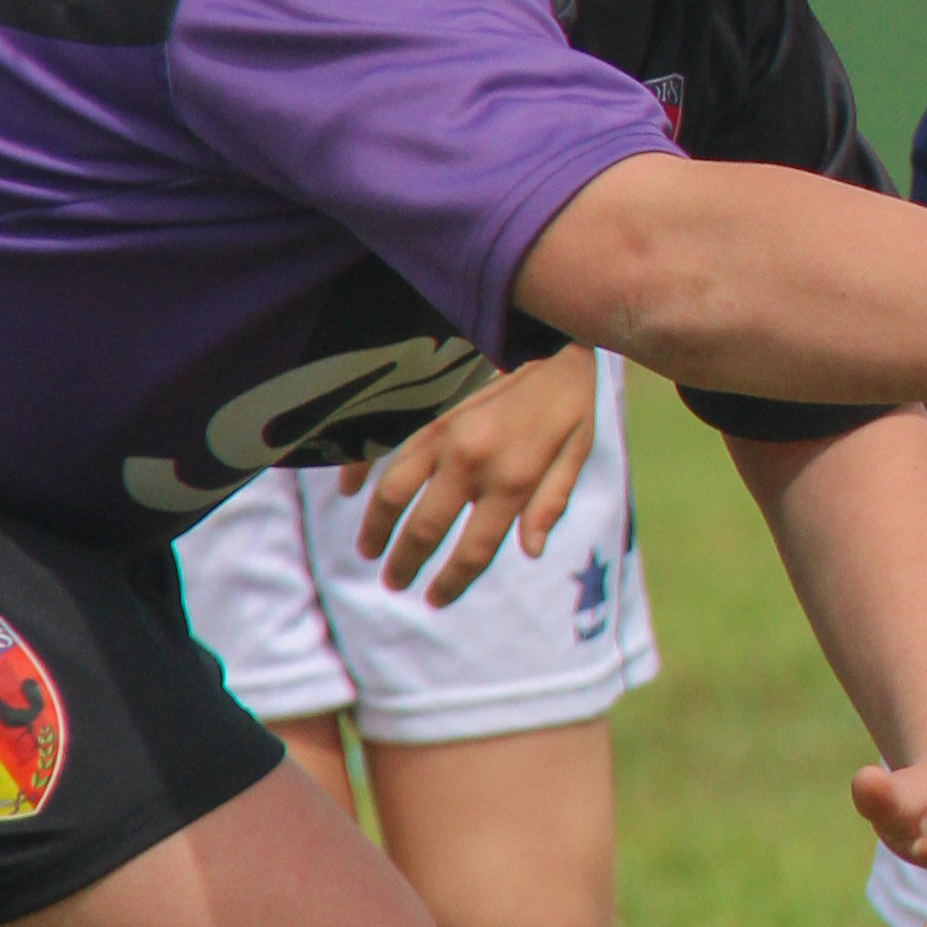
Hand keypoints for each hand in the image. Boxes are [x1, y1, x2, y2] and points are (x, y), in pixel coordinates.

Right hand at [337, 346, 604, 598]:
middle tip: (393, 582)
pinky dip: (358, 469)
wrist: (550, 326)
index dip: (451, 582)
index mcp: (514, 479)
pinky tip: (348, 491)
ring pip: (393, 491)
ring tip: (368, 549)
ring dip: (375, 526)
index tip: (434, 600)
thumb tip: (530, 551)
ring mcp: (443, 434)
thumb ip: (552, 501)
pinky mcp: (426, 408)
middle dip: (405, 562)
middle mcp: (472, 462)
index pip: (474, 549)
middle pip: (425, 528)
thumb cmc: (571, 391)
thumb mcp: (579, 448)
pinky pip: (382, 445)